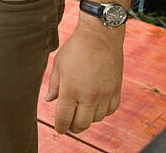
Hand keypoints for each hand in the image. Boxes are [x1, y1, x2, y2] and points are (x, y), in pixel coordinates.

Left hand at [44, 18, 124, 133]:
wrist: (100, 36)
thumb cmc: (76, 48)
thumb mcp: (59, 64)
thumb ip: (54, 85)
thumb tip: (49, 100)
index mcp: (71, 89)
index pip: (64, 117)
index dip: (60, 126)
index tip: (59, 129)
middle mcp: (88, 95)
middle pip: (81, 124)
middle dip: (73, 127)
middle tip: (69, 125)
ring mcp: (104, 94)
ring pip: (96, 119)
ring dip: (88, 119)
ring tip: (82, 112)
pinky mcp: (116, 90)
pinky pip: (110, 111)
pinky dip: (102, 112)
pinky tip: (96, 106)